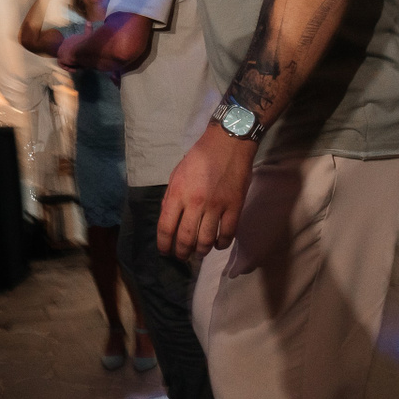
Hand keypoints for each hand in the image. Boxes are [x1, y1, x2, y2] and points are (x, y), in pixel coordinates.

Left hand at [157, 126, 257, 260]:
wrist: (228, 142)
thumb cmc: (199, 157)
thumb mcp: (177, 174)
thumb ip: (171, 198)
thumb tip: (168, 220)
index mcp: (178, 194)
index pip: (166, 228)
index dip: (164, 244)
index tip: (165, 252)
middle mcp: (195, 203)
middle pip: (185, 239)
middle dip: (181, 253)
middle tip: (182, 256)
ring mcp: (217, 206)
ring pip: (206, 241)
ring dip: (200, 252)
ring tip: (198, 253)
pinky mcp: (235, 207)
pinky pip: (227, 234)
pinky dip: (221, 244)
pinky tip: (217, 244)